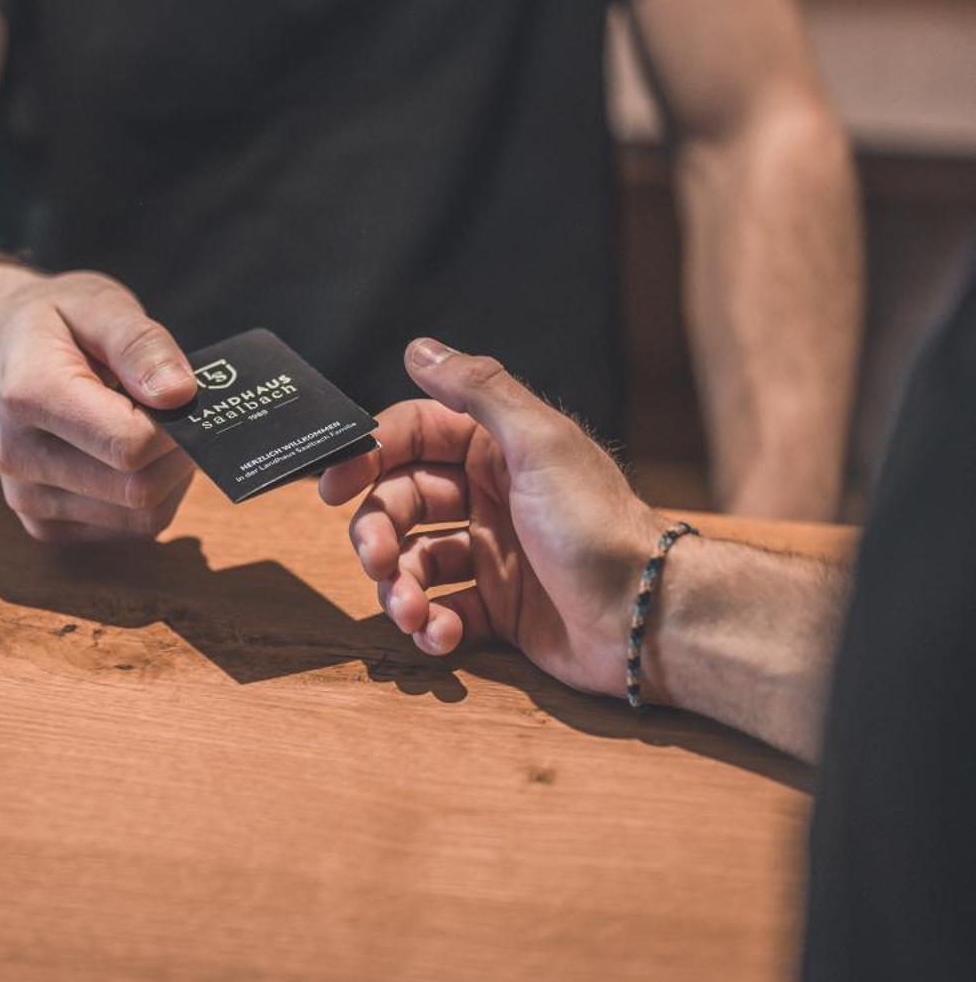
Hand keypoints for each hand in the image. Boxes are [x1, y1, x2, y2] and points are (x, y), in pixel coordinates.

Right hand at [0, 270, 196, 543]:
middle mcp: (18, 457)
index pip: (129, 444)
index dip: (176, 426)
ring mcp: (25, 499)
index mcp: (28, 396)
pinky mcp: (41, 524)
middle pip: (138, 491)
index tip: (186, 398)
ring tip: (157, 431)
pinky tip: (136, 458)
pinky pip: (125, 532)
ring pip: (139, 520)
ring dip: (169, 480)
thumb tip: (180, 395)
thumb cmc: (52, 322)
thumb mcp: (98, 304)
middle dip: (179, 456)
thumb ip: (140, 344)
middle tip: (183, 415)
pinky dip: (149, 500)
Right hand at [320, 338, 661, 699]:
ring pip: (414, 562)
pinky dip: (431, 625)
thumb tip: (420, 348)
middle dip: (378, 533)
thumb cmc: (596, 525)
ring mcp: (493, 554)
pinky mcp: (499, 610)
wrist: (648, 617)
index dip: (369, 455)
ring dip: (399, 588)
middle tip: (377, 561)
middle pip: (402, 503)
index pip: (412, 437)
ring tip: (412, 612)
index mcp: (497, 449)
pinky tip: (441, 634)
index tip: (333, 484)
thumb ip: (478, 392)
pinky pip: (442, 611)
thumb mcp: (538, 443)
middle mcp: (490, 496)